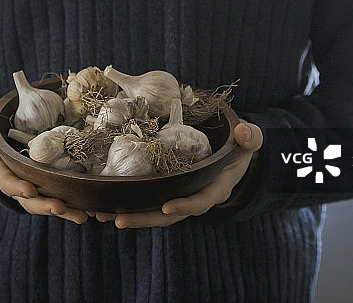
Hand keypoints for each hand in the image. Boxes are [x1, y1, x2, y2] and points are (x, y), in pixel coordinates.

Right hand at [0, 107, 88, 223]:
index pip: (4, 180)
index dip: (16, 187)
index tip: (30, 190)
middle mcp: (13, 181)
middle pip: (27, 199)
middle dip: (43, 205)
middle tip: (59, 207)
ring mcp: (29, 184)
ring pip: (44, 202)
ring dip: (62, 210)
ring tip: (80, 215)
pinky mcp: (44, 183)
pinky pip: (57, 196)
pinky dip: (72, 205)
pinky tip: (88, 210)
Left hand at [91, 120, 262, 228]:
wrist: (232, 155)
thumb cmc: (240, 147)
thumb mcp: (251, 140)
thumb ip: (250, 137)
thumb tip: (243, 131)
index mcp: (215, 188)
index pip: (200, 202)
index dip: (186, 206)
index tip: (168, 207)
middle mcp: (195, 197)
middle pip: (168, 215)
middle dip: (144, 219)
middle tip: (118, 220)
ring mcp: (180, 196)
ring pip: (153, 212)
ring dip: (128, 214)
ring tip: (101, 215)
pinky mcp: (167, 190)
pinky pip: (148, 200)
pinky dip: (128, 203)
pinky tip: (104, 202)